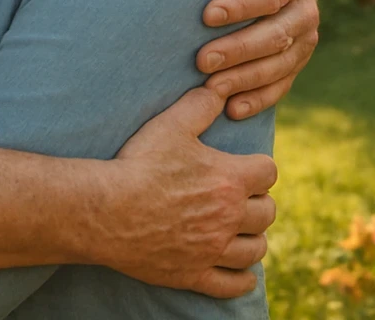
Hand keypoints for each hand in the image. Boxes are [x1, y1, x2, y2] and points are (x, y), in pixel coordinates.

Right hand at [103, 87, 276, 297]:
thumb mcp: (170, 125)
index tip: (246, 168)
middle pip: (268, 212)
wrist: (106, 209)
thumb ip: (199, 105)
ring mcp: (213, 249)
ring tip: (243, 232)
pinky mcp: (194, 274)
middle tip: (243, 198)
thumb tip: (218, 89)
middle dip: (259, 203)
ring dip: (254, 238)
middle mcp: (229, 217)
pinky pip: (232, 284)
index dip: (258, 168)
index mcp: (229, 179)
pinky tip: (243, 274)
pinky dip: (242, 280)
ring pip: (256, 249)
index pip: (268, 172)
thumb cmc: (139, 164)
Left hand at [199, 0, 319, 118]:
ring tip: (209, 87)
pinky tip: (230, 109)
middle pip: (275, 35)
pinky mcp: (296, 66)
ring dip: (244, 78)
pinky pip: (281, 87)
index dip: (241, 4)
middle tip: (200, 59)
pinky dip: (258, 99)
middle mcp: (305, 12)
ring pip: (278, 66)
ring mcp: (304, 43)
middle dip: (238, 48)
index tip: (206, 13)